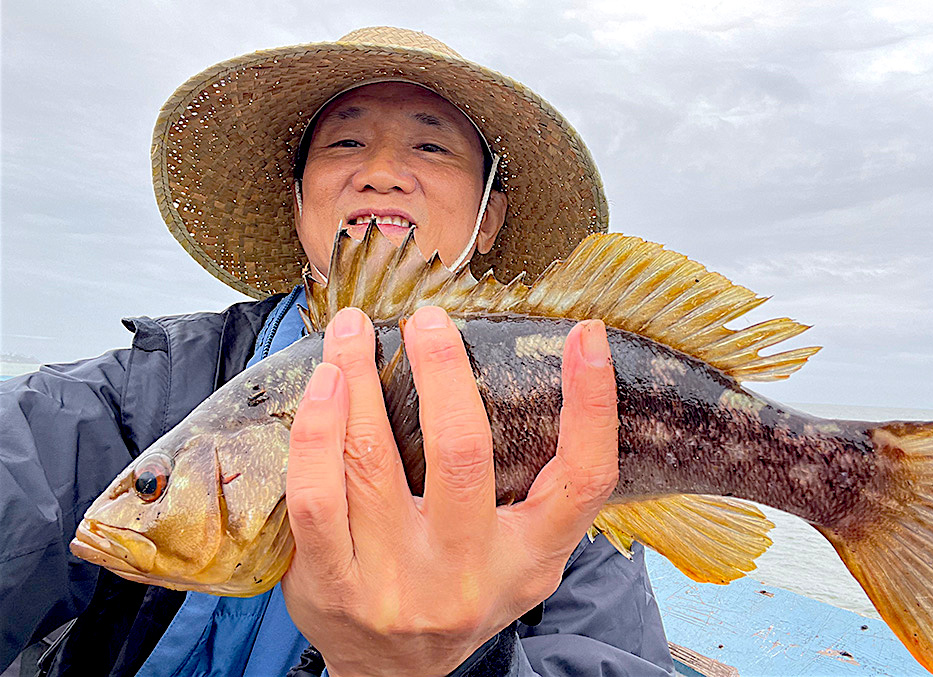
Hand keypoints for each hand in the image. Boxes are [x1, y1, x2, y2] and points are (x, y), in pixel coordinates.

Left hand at [281, 305, 617, 676]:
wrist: (394, 676)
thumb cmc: (462, 590)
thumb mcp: (519, 555)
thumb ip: (535, 488)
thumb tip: (545, 372)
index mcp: (531, 559)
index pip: (582, 480)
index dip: (591, 404)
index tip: (585, 336)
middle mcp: (469, 575)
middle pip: (461, 454)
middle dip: (440, 369)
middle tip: (425, 317)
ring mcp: (396, 586)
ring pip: (371, 461)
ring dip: (357, 379)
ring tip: (353, 332)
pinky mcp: (331, 587)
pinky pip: (315, 495)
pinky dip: (315, 430)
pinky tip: (322, 388)